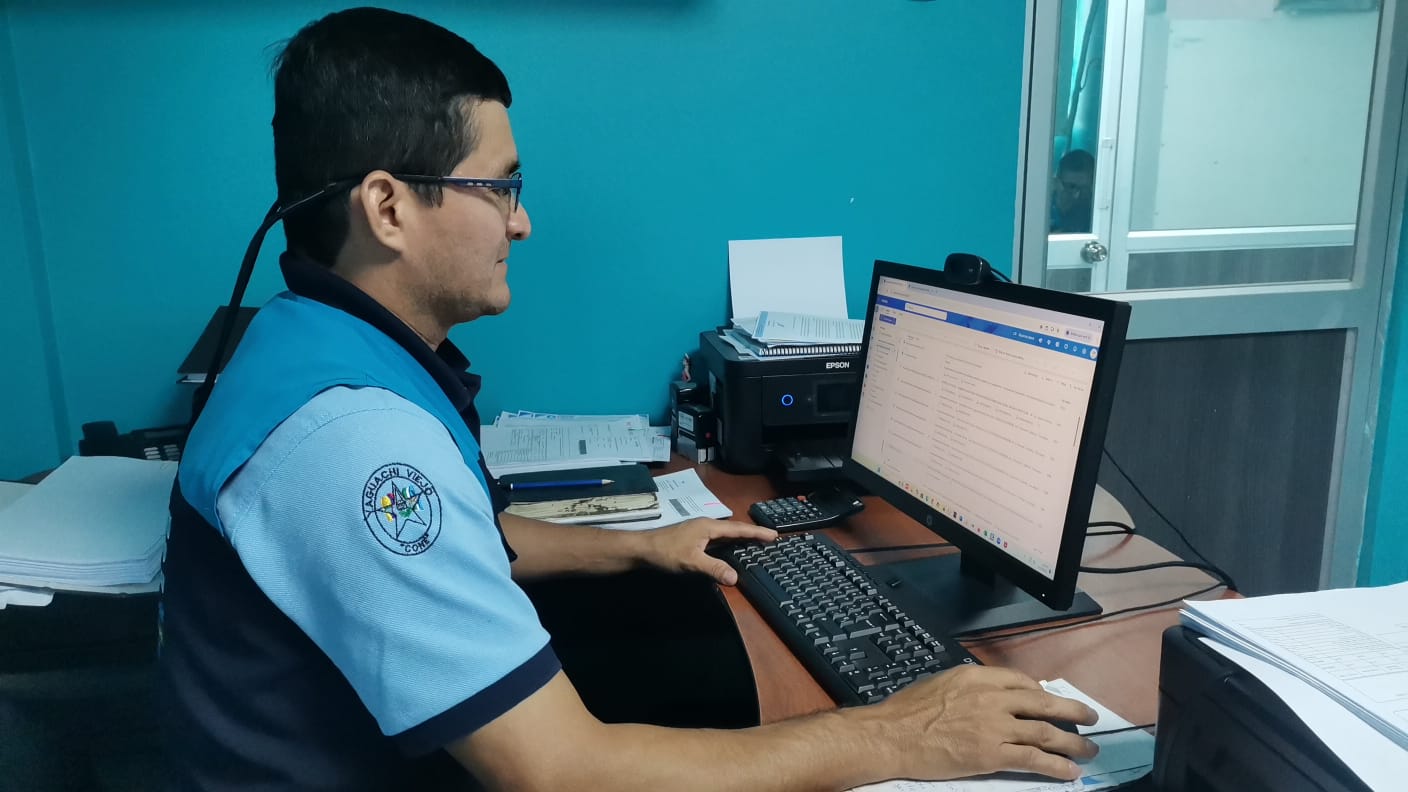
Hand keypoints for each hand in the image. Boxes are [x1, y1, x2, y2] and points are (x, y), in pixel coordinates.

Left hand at [636, 518, 776, 584]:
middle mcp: (705, 526)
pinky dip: (728, 544)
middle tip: (769, 539)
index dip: (757, 533)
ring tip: (754, 544)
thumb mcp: (692, 562)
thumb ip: (714, 568)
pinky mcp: (692, 538)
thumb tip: (735, 577)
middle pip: (734, 529)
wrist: (641, 549)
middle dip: (751, 534)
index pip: (738, 529)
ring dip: (740, 538)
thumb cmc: (666, 552)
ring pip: (724, 534)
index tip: (774, 534)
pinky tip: (729, 550)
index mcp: (708, 527)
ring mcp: (698, 531)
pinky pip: (717, 539)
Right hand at [875, 665, 1099, 780]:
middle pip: (1042, 702)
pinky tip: (1069, 772)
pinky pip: (1032, 759)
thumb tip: (984, 696)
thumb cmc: (906, 711)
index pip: (1020, 680)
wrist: (891, 735)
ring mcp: (994, 726)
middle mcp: (991, 697)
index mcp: (977, 676)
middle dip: (1071, 711)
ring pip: (1044, 732)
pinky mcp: (992, 754)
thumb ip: (967, 687)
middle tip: (1090, 717)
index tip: (1049, 700)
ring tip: (1089, 750)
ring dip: (1072, 742)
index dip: (1041, 692)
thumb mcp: (939, 683)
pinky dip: (1055, 766)